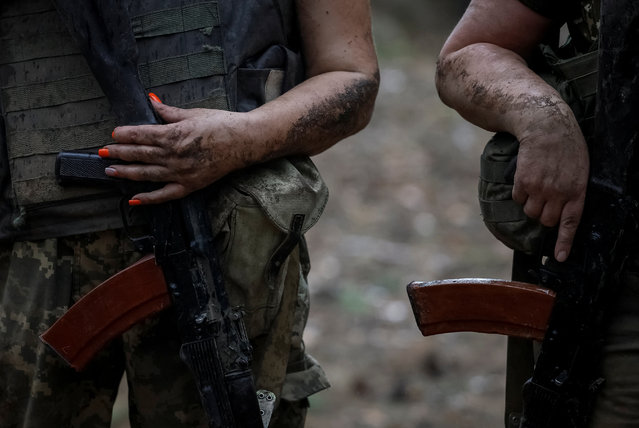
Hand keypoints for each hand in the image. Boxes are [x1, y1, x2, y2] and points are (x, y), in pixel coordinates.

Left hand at [102, 99, 252, 203]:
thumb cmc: (221, 124)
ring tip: (110, 170)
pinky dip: (148, 198)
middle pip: (139, 154)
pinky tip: (135, 199)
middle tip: (102, 153)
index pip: (141, 135)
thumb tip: (151, 101)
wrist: (244, 142)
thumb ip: (168, 111)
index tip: (113, 135)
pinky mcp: (189, 185)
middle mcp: (173, 155)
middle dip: (118, 153)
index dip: (124, 135)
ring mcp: (180, 173)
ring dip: (126, 173)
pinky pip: (165, 195)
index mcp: (173, 134)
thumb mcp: (193, 113)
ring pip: (146, 174)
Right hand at [512, 106, 588, 261]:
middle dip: (544, 215)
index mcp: (577, 190)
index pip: (571, 223)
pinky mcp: (524, 182)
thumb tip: (561, 212)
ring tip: (536, 186)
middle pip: (546, 220)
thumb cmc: (566, 146)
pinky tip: (527, 178)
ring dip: (531, 204)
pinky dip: (520, 193)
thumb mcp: (579, 168)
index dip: (564, 242)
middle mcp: (558, 193)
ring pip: (530, 212)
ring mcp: (540, 188)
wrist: (546, 126)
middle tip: (545, 200)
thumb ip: (572, 191)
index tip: (560, 258)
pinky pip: (518, 198)